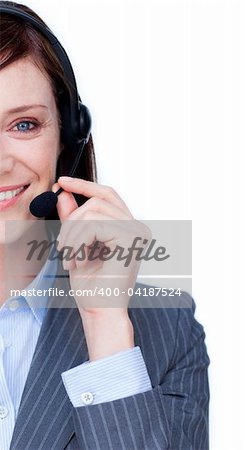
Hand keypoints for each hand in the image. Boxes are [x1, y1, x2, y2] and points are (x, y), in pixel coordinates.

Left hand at [53, 176, 150, 360]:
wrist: (100, 311)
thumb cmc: (92, 286)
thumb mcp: (76, 245)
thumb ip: (73, 219)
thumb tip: (65, 194)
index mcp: (127, 228)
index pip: (107, 195)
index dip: (84, 185)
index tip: (62, 182)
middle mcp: (136, 227)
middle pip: (96, 201)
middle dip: (72, 222)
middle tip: (64, 249)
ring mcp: (136, 232)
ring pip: (92, 212)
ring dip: (72, 235)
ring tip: (72, 259)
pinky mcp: (130, 239)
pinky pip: (94, 224)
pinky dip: (78, 242)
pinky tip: (80, 261)